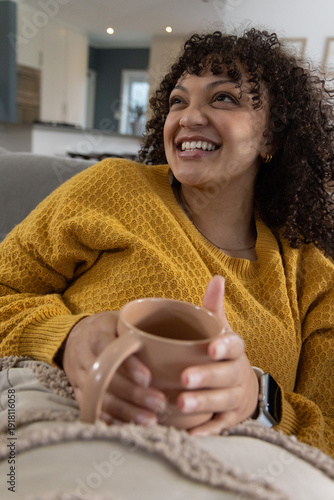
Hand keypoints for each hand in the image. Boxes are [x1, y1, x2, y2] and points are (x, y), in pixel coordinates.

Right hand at [62, 311, 166, 424]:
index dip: (127, 364)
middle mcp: (84, 354)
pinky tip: (131, 427)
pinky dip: (111, 421)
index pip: (107, 347)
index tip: (148, 378)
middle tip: (158, 403)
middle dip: (132, 393)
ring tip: (150, 420)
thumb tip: (179, 344)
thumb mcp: (122, 320)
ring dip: (125, 411)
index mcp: (97, 331)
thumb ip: (141, 329)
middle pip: (104, 377)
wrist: (77, 336)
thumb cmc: (111, 329)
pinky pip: (92, 410)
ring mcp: (79, 375)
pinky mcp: (79, 393)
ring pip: (98, 397)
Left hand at [177, 276, 258, 434]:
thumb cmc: (221, 353)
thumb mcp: (220, 329)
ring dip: (203, 403)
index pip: (234, 346)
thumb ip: (214, 307)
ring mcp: (235, 397)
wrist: (242, 386)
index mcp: (234, 350)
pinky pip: (219, 425)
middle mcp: (237, 373)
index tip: (210, 349)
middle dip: (206, 377)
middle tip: (184, 379)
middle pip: (225, 376)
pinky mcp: (230, 417)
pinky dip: (206, 429)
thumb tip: (217, 278)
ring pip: (221, 401)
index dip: (224, 348)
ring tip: (181, 403)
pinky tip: (189, 432)